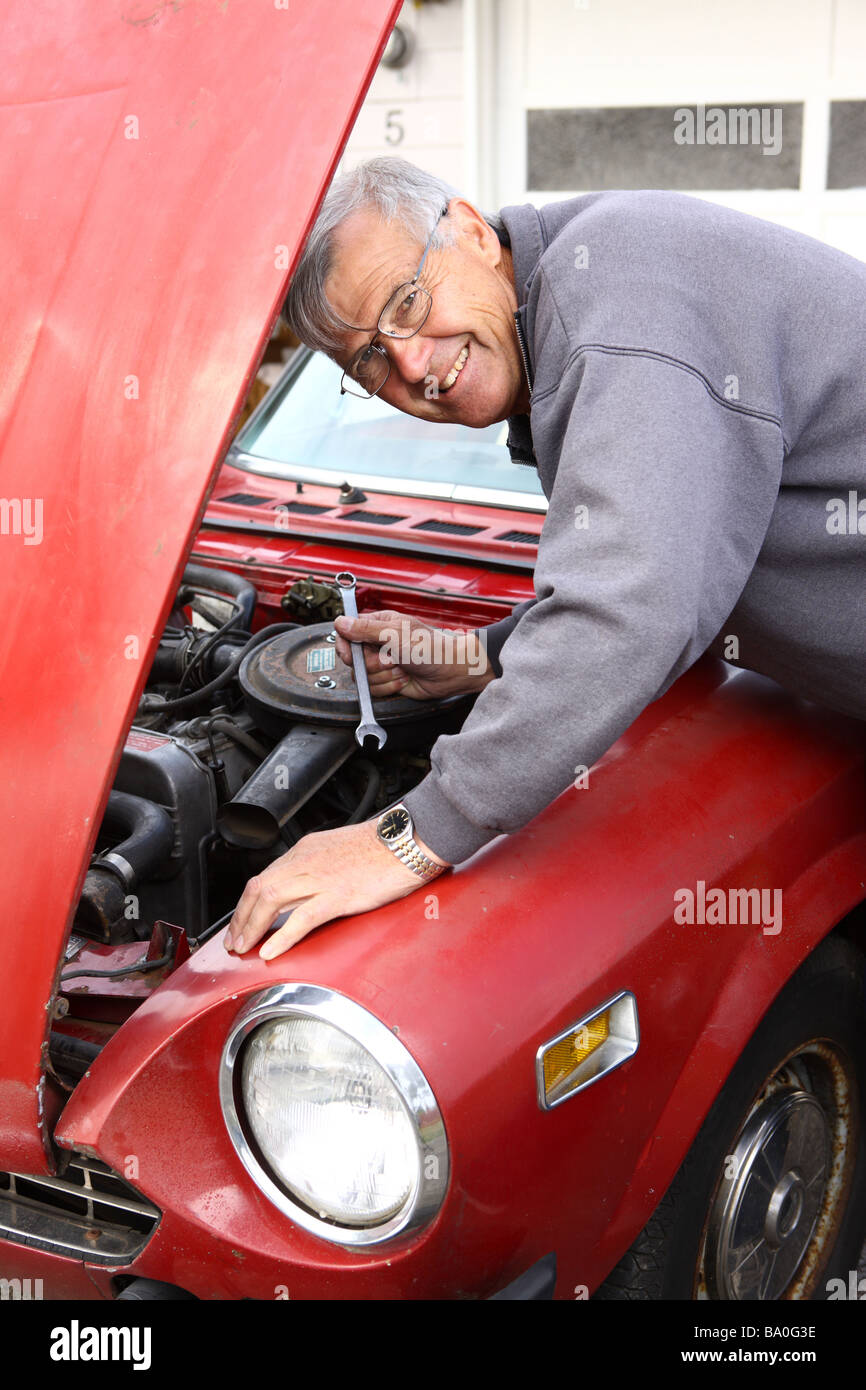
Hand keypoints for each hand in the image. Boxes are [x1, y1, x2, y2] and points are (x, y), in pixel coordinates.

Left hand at [224, 819, 449, 959]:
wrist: (410, 838)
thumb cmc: (386, 846)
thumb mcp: (342, 852)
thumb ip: (321, 868)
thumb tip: (308, 891)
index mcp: (307, 850)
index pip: (265, 876)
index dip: (247, 903)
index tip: (241, 922)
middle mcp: (307, 860)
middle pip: (258, 888)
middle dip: (240, 918)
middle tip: (233, 942)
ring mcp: (322, 877)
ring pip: (271, 900)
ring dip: (252, 927)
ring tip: (243, 949)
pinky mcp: (340, 894)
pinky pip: (302, 917)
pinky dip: (282, 935)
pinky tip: (271, 951)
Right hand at [333, 609, 494, 700]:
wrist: (450, 672)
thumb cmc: (431, 648)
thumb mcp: (395, 634)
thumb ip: (365, 629)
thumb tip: (340, 622)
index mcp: (379, 625)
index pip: (347, 633)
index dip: (346, 646)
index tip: (353, 654)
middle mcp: (378, 644)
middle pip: (354, 659)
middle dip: (373, 663)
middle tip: (391, 658)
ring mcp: (383, 663)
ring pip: (364, 677)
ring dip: (384, 675)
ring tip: (402, 667)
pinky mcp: (388, 680)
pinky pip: (374, 689)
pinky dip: (389, 686)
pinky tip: (404, 678)